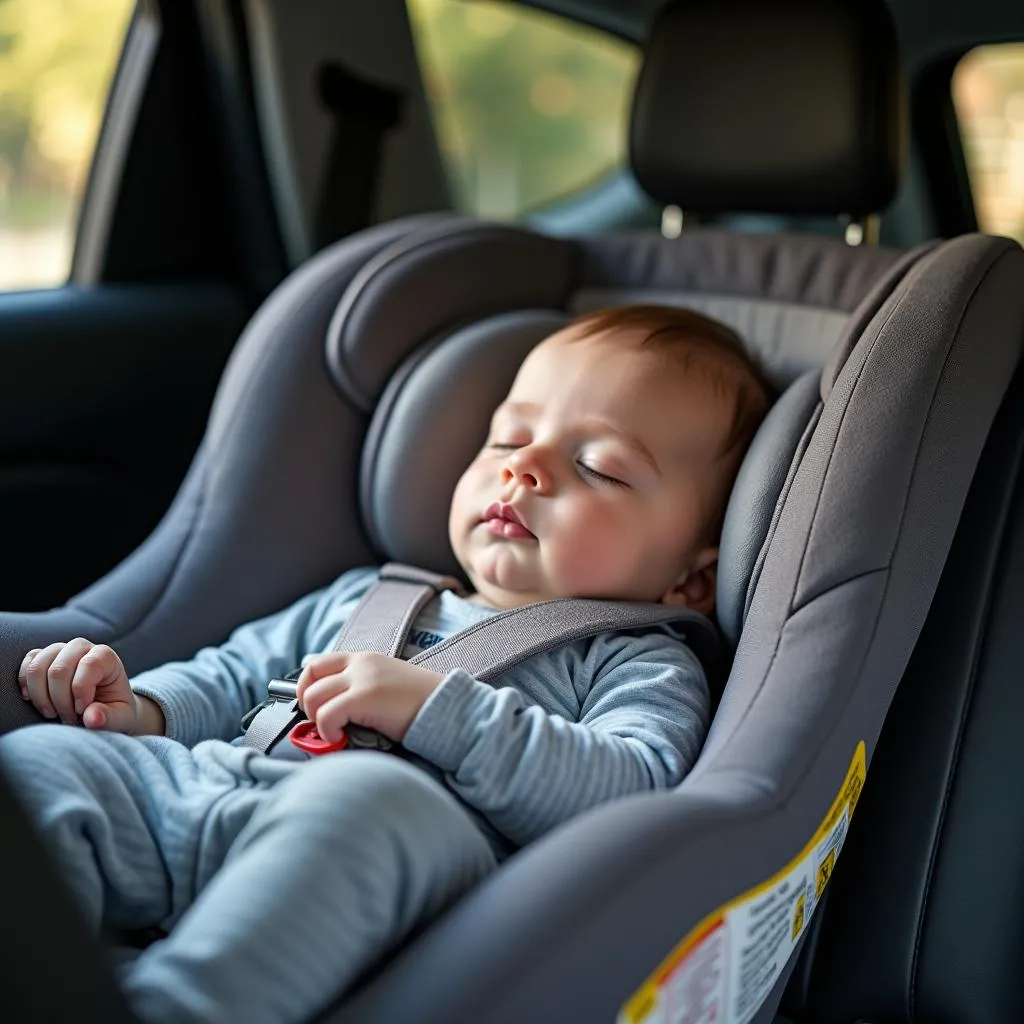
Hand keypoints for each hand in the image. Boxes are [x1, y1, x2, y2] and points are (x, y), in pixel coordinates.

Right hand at [17, 639, 158, 734]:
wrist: (103, 705)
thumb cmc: (113, 710)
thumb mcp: (120, 718)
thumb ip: (108, 717)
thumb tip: (92, 718)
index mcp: (106, 657)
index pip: (89, 664)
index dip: (81, 691)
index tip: (82, 710)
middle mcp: (82, 648)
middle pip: (58, 669)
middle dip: (59, 700)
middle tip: (68, 718)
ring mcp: (60, 650)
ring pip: (37, 668)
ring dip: (41, 697)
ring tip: (53, 713)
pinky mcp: (42, 658)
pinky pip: (27, 665)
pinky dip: (27, 686)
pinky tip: (36, 701)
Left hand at [295, 652, 443, 744]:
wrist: (445, 708)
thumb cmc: (418, 705)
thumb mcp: (385, 685)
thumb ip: (359, 688)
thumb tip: (331, 709)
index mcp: (365, 658)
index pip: (317, 664)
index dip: (306, 687)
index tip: (313, 708)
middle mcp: (360, 663)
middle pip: (309, 678)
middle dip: (307, 705)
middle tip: (321, 723)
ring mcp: (362, 679)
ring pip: (313, 697)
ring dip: (317, 720)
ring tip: (335, 732)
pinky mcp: (364, 697)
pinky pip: (326, 715)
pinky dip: (327, 732)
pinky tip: (341, 738)